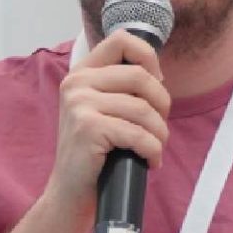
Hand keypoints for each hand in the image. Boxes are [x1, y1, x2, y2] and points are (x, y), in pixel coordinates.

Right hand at [42, 31, 170, 213]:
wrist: (71, 192)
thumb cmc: (95, 153)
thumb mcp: (101, 109)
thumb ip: (120, 87)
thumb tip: (157, 76)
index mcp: (82, 72)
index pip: (121, 40)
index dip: (148, 58)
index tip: (155, 84)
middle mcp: (77, 82)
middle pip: (141, 76)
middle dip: (161, 104)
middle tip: (158, 127)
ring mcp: (80, 104)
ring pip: (143, 109)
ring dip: (159, 134)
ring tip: (154, 149)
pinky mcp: (88, 128)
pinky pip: (138, 134)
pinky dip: (153, 150)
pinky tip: (150, 161)